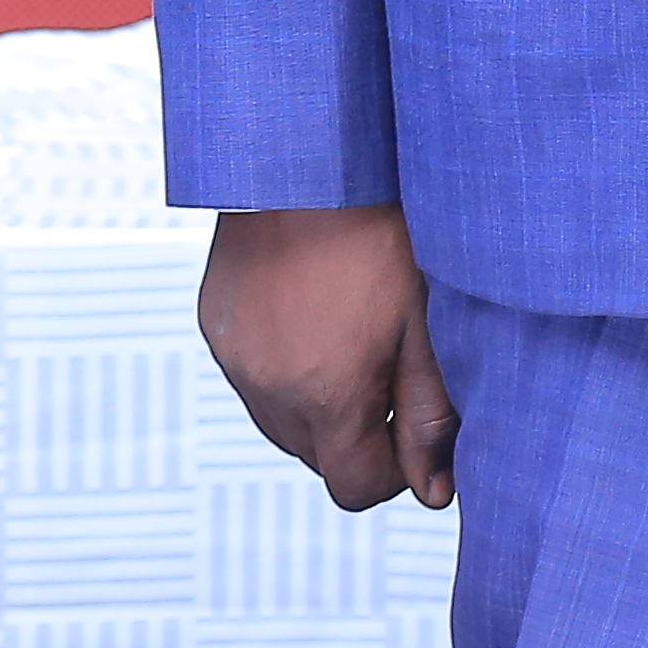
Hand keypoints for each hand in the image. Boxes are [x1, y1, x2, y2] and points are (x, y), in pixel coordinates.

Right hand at [198, 204, 457, 509]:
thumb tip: (435, 492)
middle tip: (385, 363)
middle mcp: (269, 387)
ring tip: (347, 333)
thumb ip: (430, 417)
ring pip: (281, 422)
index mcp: (327, 394)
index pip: (354, 488)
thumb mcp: (426, 324)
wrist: (303, 155)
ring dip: (316, 403)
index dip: (393, 468)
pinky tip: (310, 312)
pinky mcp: (212, 323)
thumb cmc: (380, 231)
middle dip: (355, 432)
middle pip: (317, 458)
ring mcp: (234, 356)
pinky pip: (251, 377)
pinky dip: (281, 367)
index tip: (409, 415)